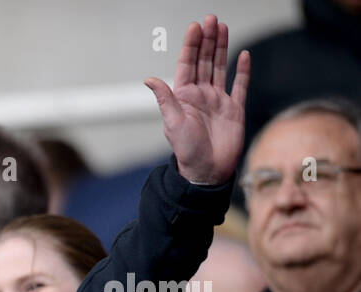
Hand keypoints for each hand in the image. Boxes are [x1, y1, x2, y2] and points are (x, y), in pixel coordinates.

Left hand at [144, 14, 248, 184]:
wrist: (207, 171)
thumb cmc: (187, 151)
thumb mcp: (173, 123)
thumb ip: (165, 99)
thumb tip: (149, 79)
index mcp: (184, 97)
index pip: (187, 65)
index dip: (191, 46)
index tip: (196, 27)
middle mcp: (201, 95)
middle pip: (204, 61)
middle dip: (207, 40)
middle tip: (212, 19)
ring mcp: (218, 100)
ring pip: (220, 68)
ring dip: (221, 48)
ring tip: (223, 28)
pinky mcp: (235, 109)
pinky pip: (240, 85)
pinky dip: (243, 71)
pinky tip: (244, 55)